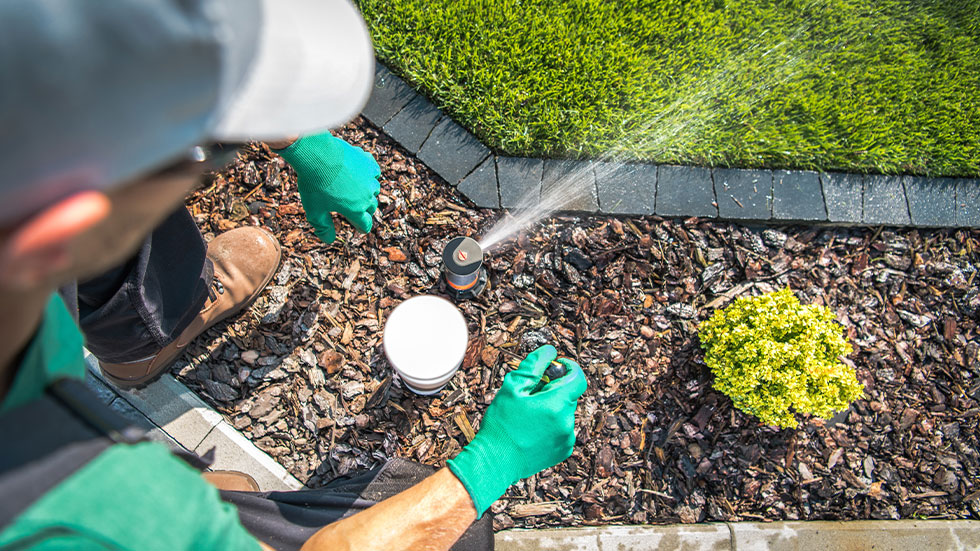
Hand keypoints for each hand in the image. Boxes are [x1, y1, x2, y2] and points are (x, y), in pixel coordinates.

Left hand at [274, 132, 380, 242]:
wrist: (316, 154)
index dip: (360, 227)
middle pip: (371, 208)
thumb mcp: (314, 211)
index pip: (365, 225)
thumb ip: (323, 228)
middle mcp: (367, 196)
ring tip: (353, 189)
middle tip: (351, 207)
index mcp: (356, 210)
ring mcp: (369, 179)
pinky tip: (360, 174)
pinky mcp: (368, 162)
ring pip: (374, 190)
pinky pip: (374, 172)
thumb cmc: (314, 184)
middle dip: (363, 210)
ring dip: (366, 192)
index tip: (357, 226)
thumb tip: (329, 240)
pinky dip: (369, 175)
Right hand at [447, 345, 586, 515]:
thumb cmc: (501, 425)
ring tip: (527, 416)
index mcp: (556, 404)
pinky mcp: (563, 450)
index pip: (578, 377)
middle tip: (529, 395)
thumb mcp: (512, 388)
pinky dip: (551, 424)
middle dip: (553, 389)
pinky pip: (562, 429)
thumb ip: (534, 365)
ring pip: (564, 411)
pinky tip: (532, 430)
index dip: (567, 368)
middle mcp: (567, 422)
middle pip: (568, 394)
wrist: (495, 462)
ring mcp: (567, 438)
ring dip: (551, 408)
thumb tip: (550, 351)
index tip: (554, 367)